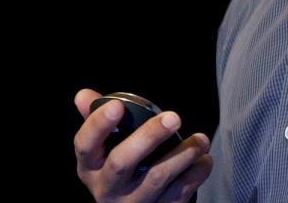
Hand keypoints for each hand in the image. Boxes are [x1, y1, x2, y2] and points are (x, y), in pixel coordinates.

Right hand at [73, 88, 213, 202]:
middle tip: (173, 117)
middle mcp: (107, 188)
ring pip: (156, 178)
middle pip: (121, 162)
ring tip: (200, 139)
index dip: (98, 125)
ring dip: (182, 154)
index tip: (118, 105)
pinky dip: (196, 173)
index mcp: (90, 167)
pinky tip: (204, 159)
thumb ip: (96, 118)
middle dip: (148, 137)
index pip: (84, 145)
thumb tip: (83, 94)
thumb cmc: (121, 167)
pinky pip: (180, 193)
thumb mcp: (103, 149)